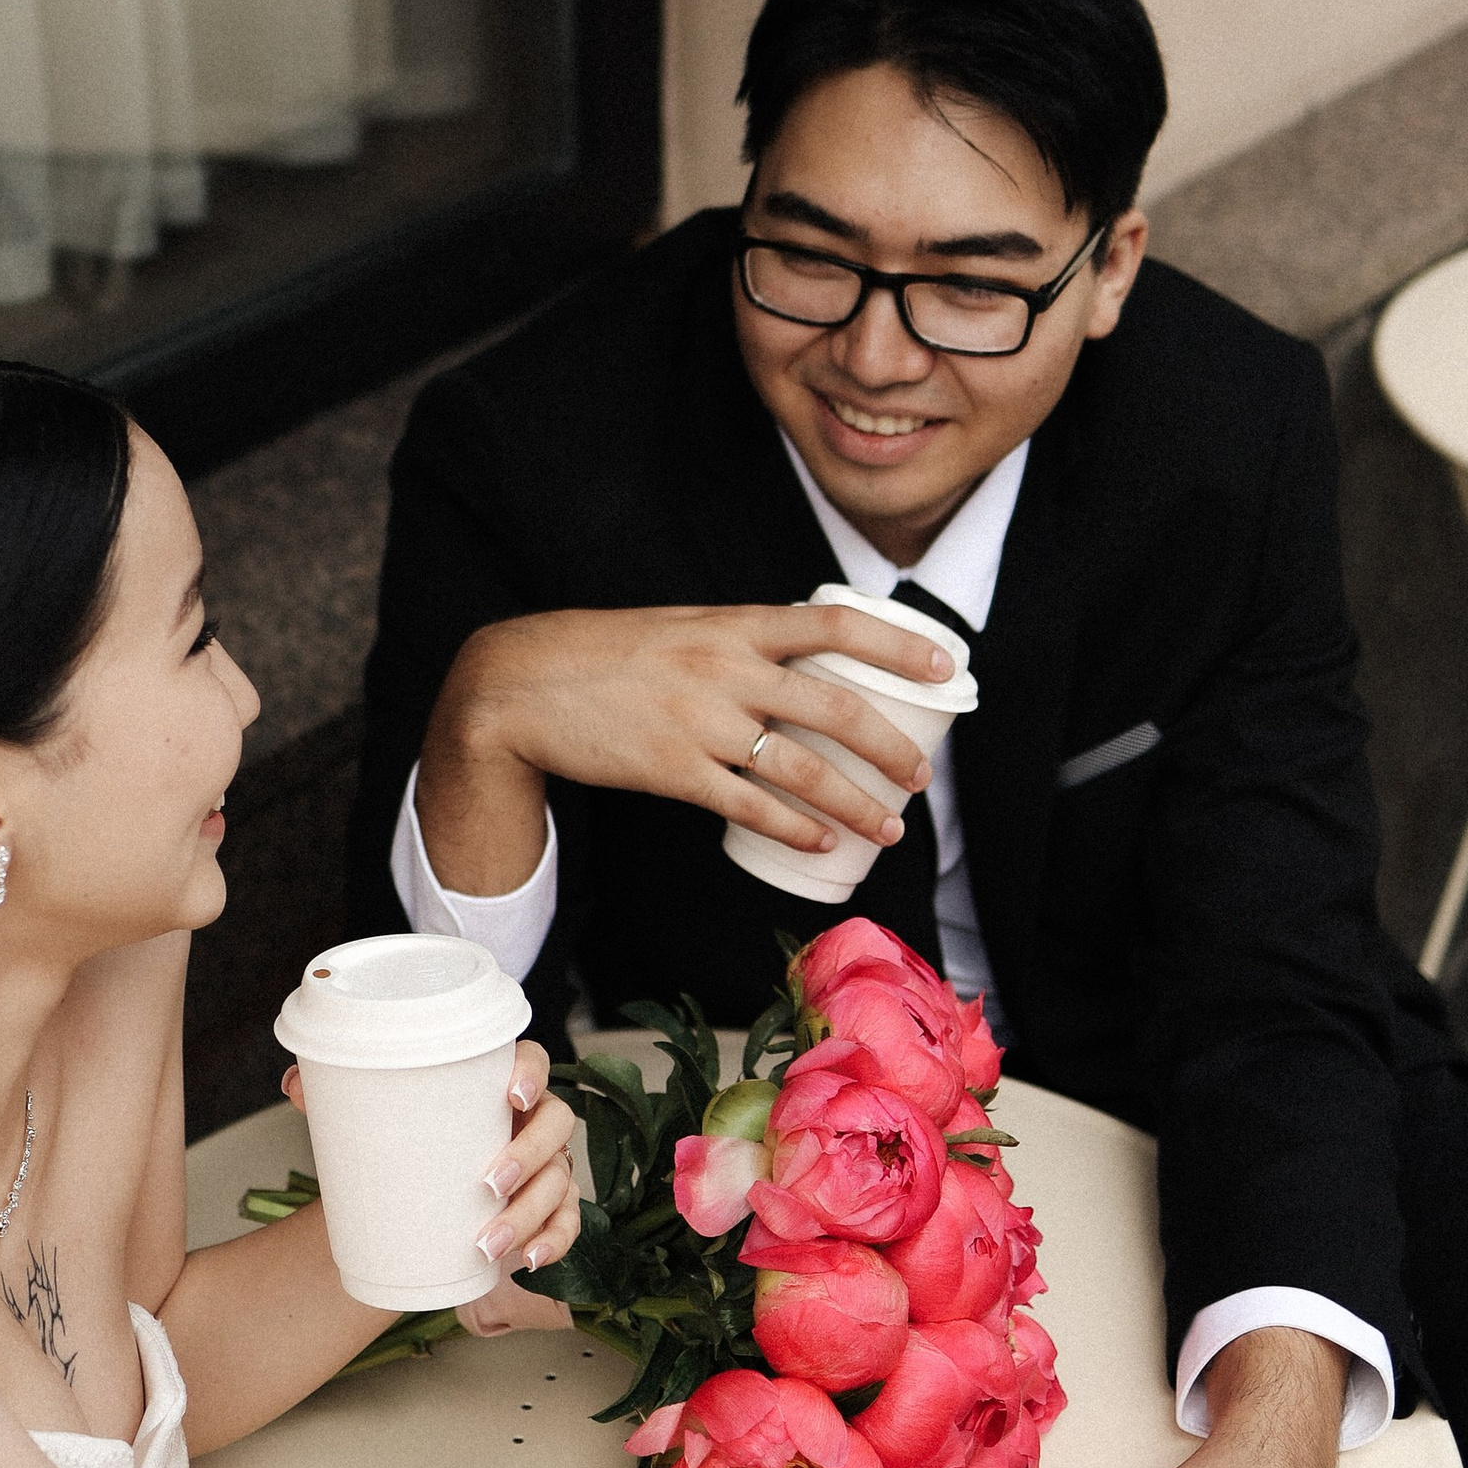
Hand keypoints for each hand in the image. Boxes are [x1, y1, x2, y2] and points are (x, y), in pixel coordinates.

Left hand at [278, 1042, 578, 1333]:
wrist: (419, 1194)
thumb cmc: (409, 1143)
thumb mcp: (375, 1117)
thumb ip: (336, 1095)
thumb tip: (295, 1082)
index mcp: (498, 1083)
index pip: (534, 1061)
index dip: (532, 1073)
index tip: (510, 1094)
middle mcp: (532, 1121)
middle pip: (557, 1124)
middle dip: (528, 1154)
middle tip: (487, 1181)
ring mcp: (547, 1166)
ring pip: (559, 1182)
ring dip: (529, 1213)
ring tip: (487, 1242)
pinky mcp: (549, 1210)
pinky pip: (567, 1224)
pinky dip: (554, 1242)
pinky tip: (528, 1260)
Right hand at [417, 603, 953, 895]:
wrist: (522, 685)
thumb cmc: (608, 655)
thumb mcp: (682, 628)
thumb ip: (741, 644)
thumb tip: (805, 666)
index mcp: (732, 624)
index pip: (835, 623)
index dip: (898, 643)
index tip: (945, 666)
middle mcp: (724, 668)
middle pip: (835, 707)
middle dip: (890, 747)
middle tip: (920, 776)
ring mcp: (699, 721)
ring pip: (802, 768)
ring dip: (856, 803)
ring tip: (890, 827)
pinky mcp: (672, 770)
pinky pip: (749, 804)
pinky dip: (794, 827)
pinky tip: (822, 843)